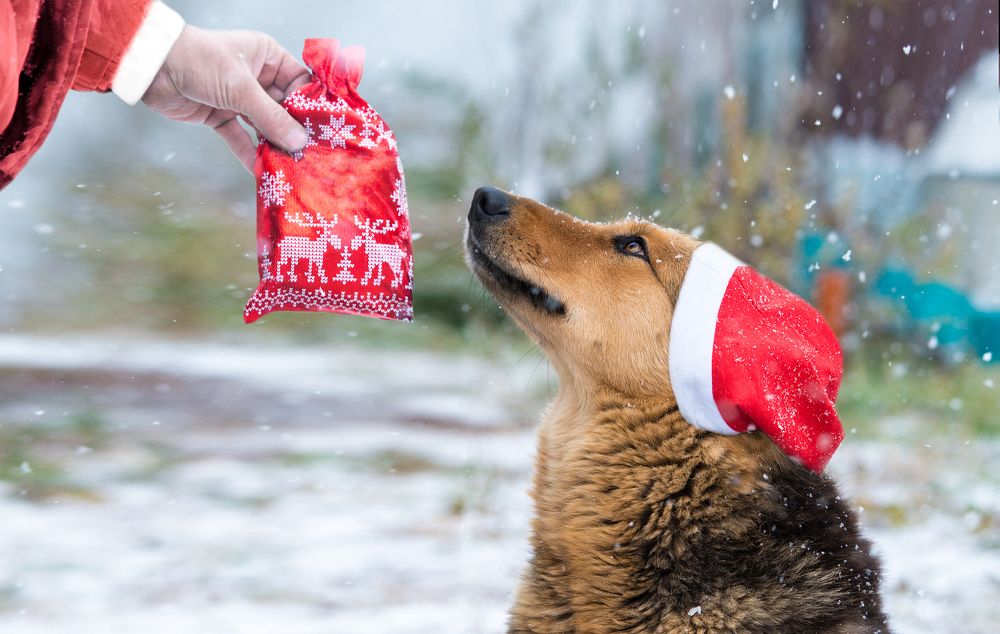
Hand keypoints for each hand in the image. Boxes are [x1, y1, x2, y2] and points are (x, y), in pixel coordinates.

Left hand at [142, 25, 311, 172]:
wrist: (152, 67)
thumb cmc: (200, 61)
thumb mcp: (241, 88)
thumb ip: (271, 117)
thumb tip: (299, 142)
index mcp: (267, 57)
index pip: (300, 83)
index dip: (312, 106)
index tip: (326, 130)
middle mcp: (257, 78)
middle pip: (284, 109)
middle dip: (294, 132)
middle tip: (312, 155)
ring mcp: (239, 98)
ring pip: (263, 126)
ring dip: (274, 145)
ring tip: (290, 166)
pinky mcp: (220, 116)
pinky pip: (241, 138)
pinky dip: (249, 153)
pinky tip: (262, 170)